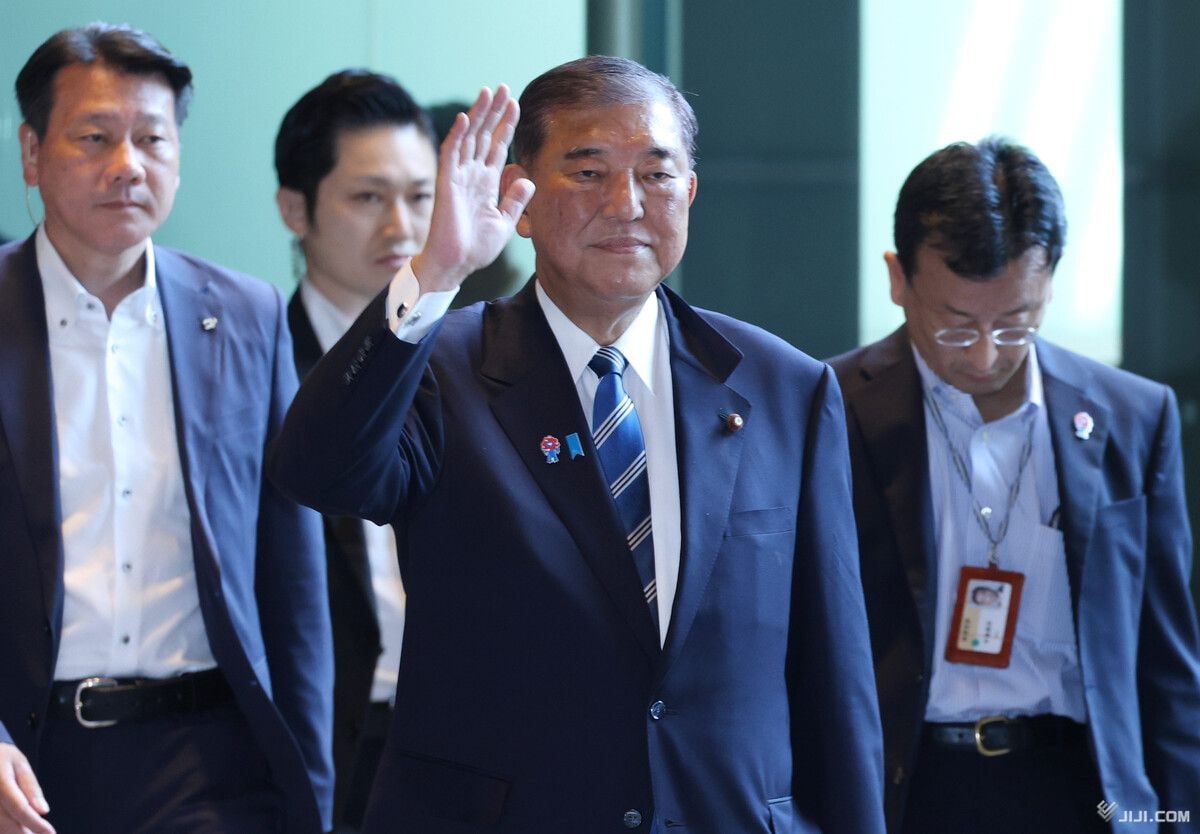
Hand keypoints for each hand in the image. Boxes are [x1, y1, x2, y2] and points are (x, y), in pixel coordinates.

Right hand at [0, 744, 52, 833]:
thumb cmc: (2, 758)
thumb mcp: (20, 764)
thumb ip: (30, 787)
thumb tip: (43, 811)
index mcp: (0, 781)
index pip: (19, 807)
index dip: (35, 823)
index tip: (50, 832)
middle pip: (6, 823)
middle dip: (24, 833)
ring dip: (14, 833)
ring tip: (31, 833)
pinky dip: (5, 829)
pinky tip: (18, 829)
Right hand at [411, 84, 534, 291]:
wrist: (457, 264)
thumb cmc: (477, 248)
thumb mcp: (505, 222)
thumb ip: (515, 200)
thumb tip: (528, 179)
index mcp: (486, 182)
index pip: (497, 146)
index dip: (505, 125)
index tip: (516, 104)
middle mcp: (472, 174)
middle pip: (483, 135)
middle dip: (493, 112)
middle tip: (502, 88)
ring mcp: (458, 176)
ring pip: (468, 138)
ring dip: (477, 115)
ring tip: (487, 92)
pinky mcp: (447, 183)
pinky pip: (451, 154)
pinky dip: (458, 136)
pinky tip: (466, 118)